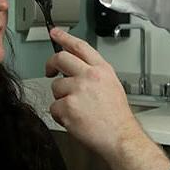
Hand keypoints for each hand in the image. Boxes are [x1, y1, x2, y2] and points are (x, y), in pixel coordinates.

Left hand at [45, 28, 143, 161]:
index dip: (65, 37)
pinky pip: (54, 107)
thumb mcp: (112, 85)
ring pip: (56, 87)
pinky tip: (74, 119)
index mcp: (102, 70)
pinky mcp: (68, 106)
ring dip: (61, 99)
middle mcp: (89, 76)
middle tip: (49, 71)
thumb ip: (95, 75)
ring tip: (77, 109)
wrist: (120, 136)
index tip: (55, 32)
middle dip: (51, 64)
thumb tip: (77, 70)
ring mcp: (77, 90)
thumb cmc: (117, 116)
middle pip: (60, 58)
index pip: (80, 46)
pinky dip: (61, 115)